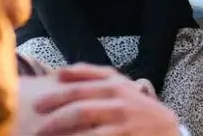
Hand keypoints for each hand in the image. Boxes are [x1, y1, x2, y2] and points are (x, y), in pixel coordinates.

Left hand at [29, 64, 179, 135]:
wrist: (166, 128)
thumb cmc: (134, 105)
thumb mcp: (118, 84)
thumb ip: (91, 75)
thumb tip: (58, 73)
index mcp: (113, 85)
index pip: (79, 88)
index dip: (55, 97)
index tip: (37, 106)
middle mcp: (119, 103)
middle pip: (79, 111)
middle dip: (54, 121)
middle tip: (37, 130)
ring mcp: (122, 125)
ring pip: (86, 133)